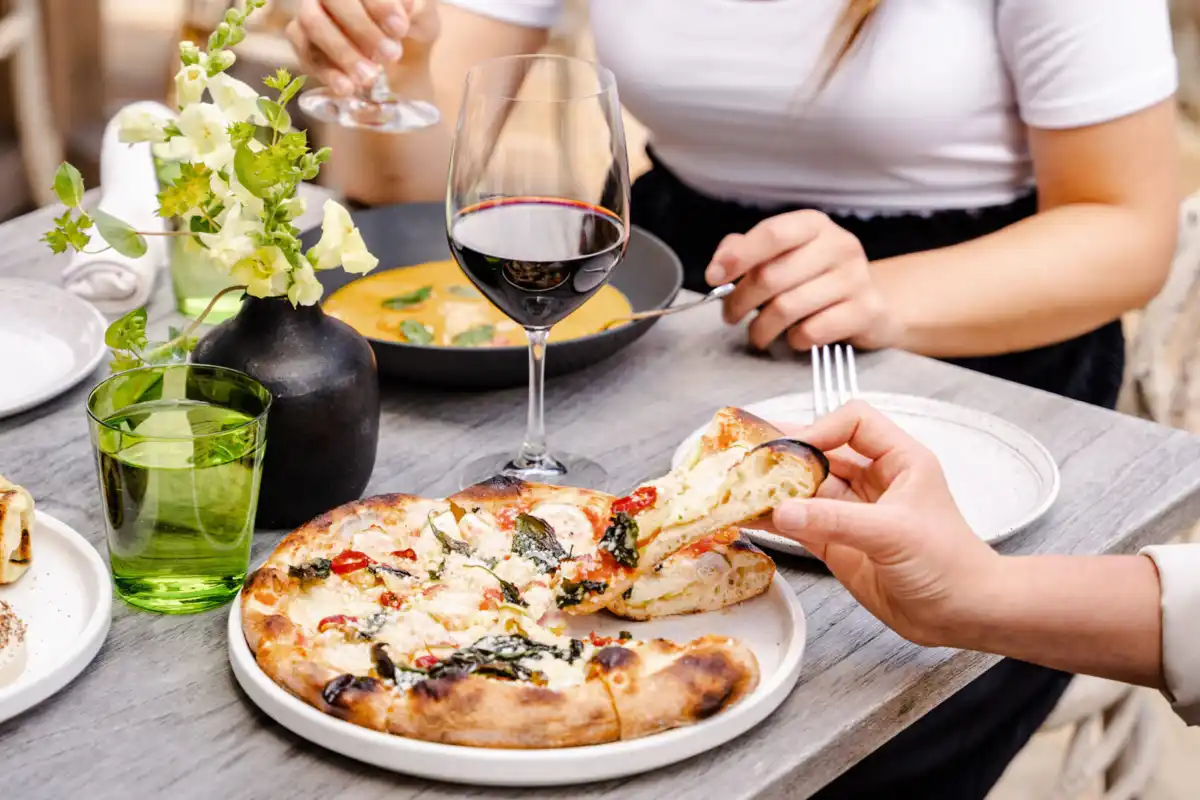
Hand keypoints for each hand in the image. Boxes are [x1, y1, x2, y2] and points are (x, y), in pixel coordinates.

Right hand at [287, 0, 440, 95]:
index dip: (380, 6)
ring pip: (312, 23)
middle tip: (391, 56)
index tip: (401, 29)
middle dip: (363, 30)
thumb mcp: (422, 18)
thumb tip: (405, 8)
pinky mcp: (300, 38)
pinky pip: (304, 52)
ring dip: (342, 52)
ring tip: (370, 77)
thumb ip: (416, 10)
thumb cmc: (408, 26)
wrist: (398, 52)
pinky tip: (348, 88)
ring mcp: (310, 10)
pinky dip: (327, 72)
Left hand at [706, 211, 902, 351]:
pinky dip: (794, 340)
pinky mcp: (867, 310)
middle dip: (740, 301)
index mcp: (814, 225)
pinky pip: (813, 331)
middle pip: (772, 275)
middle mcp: (839, 245)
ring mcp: (856, 278)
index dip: (738, 257)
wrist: (870, 303)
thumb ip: (746, 251)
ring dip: (761, 327)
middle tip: (730, 315)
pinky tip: (794, 338)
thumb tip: (719, 265)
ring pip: (787, 307)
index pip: (772, 233)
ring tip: (757, 333)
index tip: (714, 278)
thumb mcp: (782, 255)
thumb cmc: (814, 278)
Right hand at [758, 400, 1000, 645]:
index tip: (793, 448)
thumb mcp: (893, 533)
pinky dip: (777, 520)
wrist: (962, 615)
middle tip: (749, 456)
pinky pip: (801, 524)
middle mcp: (874, 481)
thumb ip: (836, 520)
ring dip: (776, 489)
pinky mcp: (840, 544)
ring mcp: (854, 513)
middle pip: (822, 452)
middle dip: (787, 454)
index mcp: (899, 460)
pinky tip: (753, 517)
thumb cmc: (949, 564)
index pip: (854, 421)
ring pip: (806, 489)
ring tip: (741, 487)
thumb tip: (783, 511)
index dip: (821, 428)